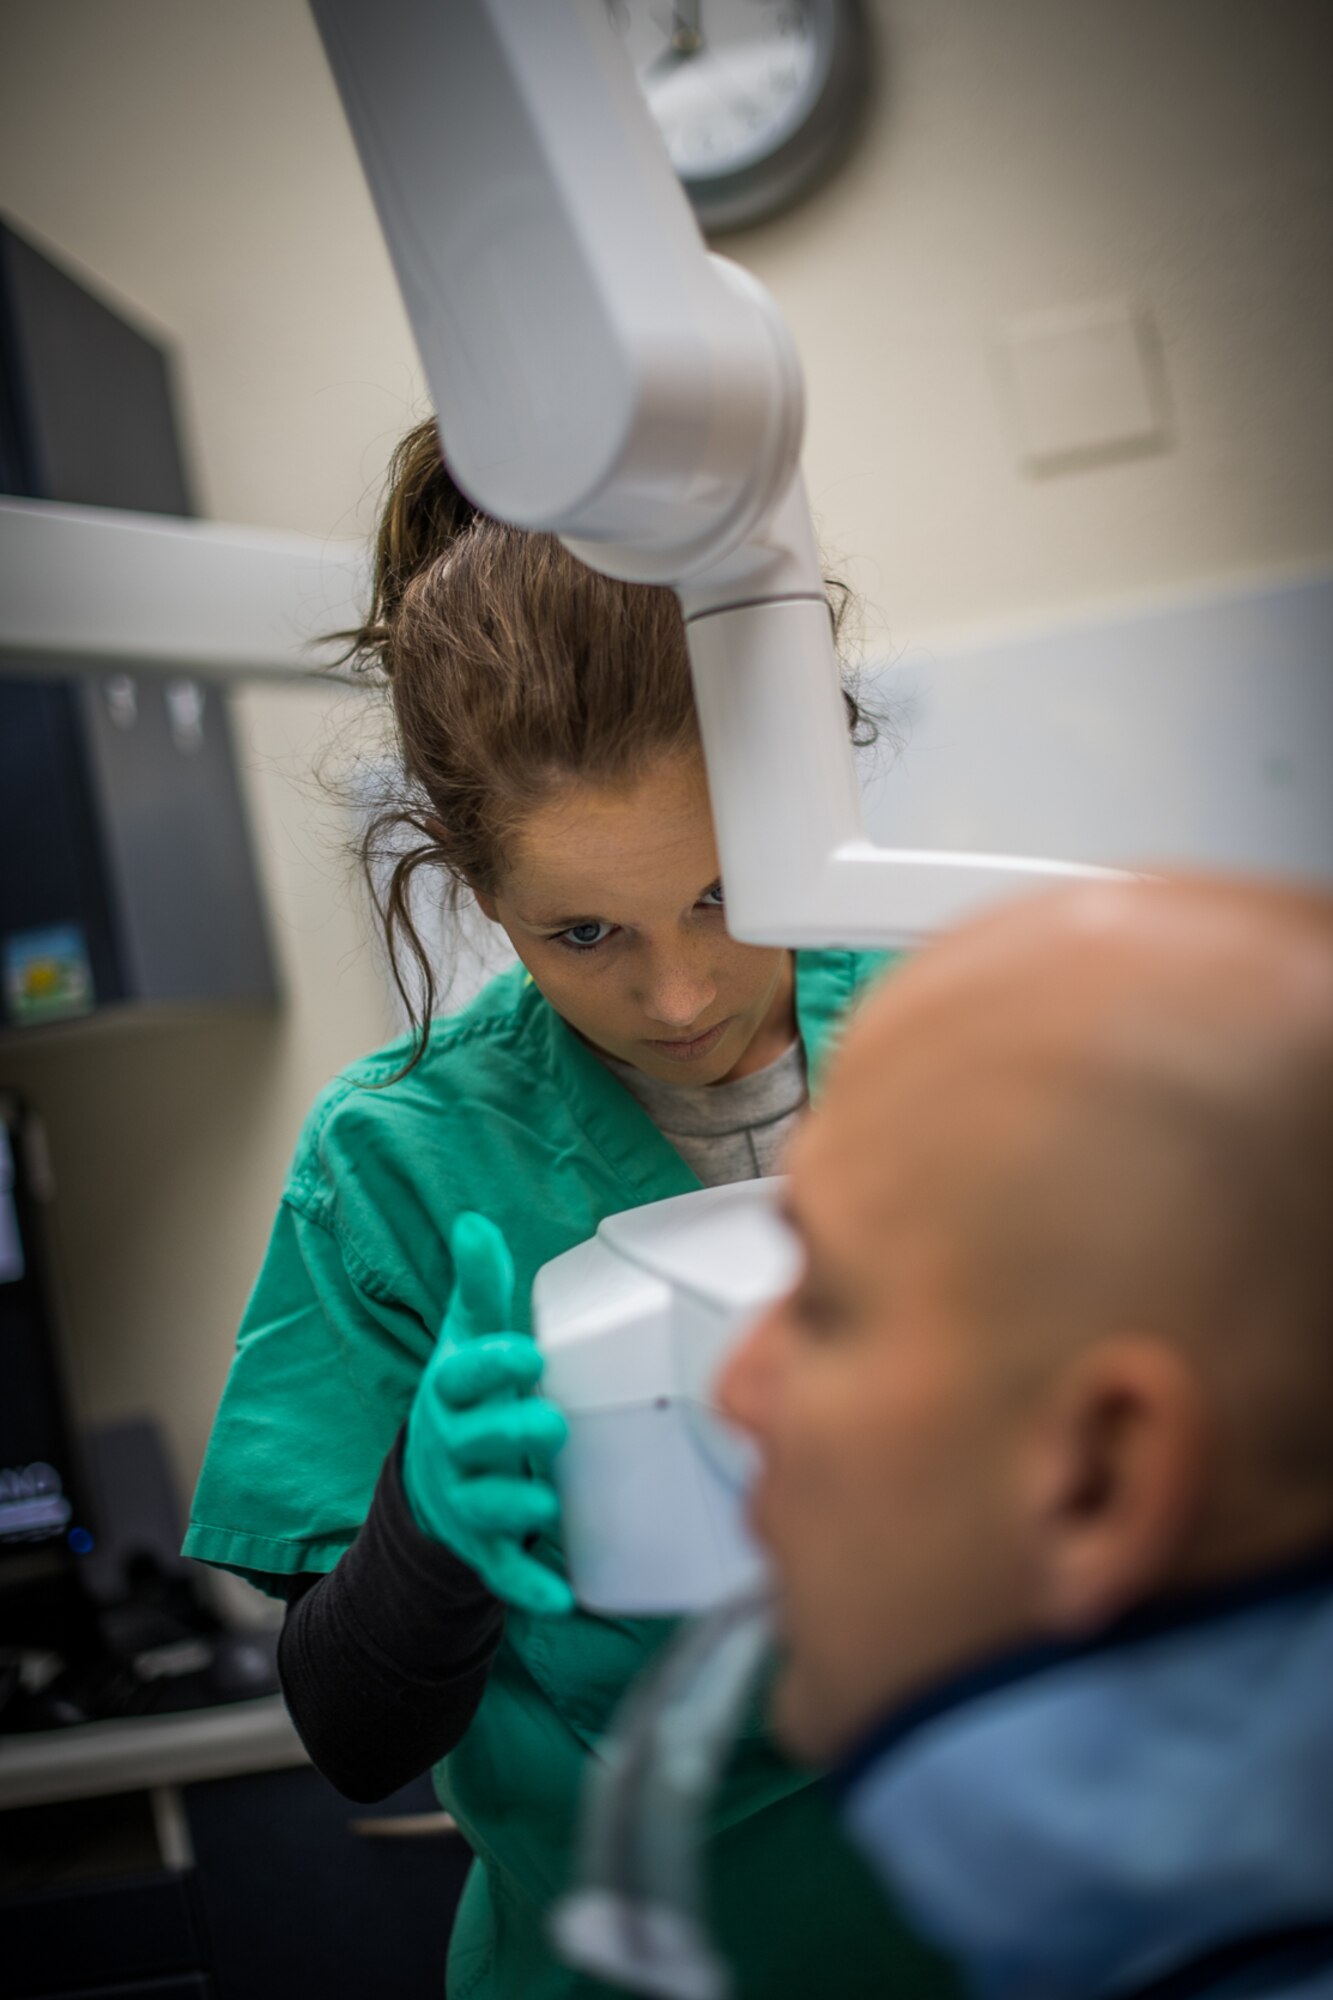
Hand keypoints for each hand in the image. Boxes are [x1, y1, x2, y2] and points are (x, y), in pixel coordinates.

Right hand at [404, 1212, 573, 1615]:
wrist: (429, 1481)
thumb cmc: (464, 1396)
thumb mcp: (466, 1339)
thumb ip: (479, 1288)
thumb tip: (475, 1223)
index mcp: (450, 1394)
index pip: (460, 1379)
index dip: (490, 1368)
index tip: (528, 1354)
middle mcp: (451, 1450)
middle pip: (472, 1443)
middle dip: (507, 1434)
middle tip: (549, 1423)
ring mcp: (463, 1501)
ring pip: (482, 1506)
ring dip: (512, 1505)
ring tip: (544, 1501)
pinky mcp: (481, 1547)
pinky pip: (501, 1570)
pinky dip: (526, 1585)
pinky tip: (561, 1597)